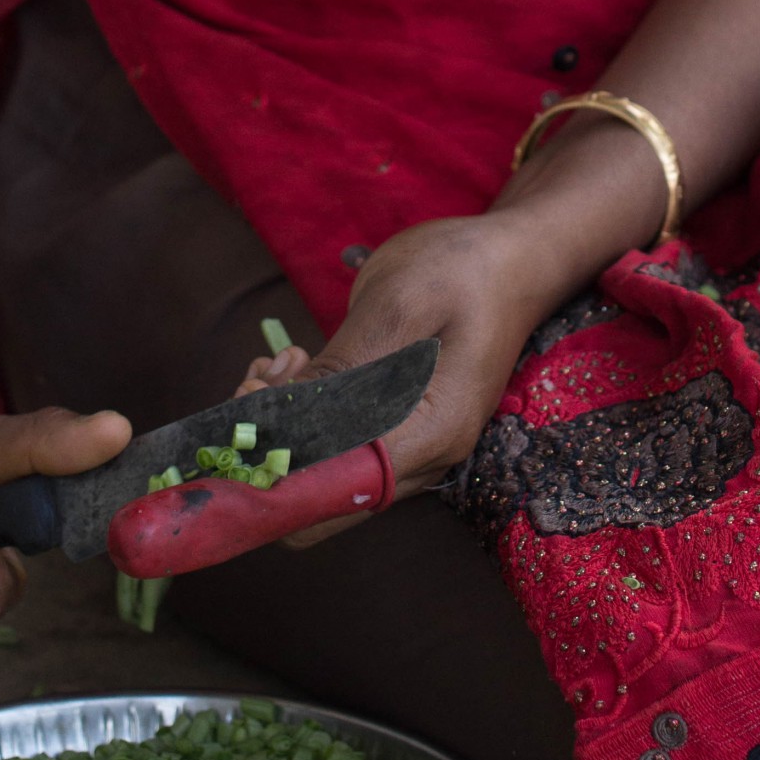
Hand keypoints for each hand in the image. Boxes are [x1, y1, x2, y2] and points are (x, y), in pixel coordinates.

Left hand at [237, 211, 552, 536]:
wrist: (513, 258)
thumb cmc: (461, 269)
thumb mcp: (396, 304)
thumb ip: (340, 371)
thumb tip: (276, 430)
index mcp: (428, 437)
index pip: (329, 500)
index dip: (270, 473)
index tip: (245, 414)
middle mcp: (422, 459)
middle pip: (320, 490)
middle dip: (273, 438)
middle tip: (266, 373)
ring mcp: (413, 447)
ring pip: (324, 467)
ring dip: (285, 420)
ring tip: (285, 360)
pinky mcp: (401, 428)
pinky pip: (340, 441)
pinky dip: (306, 409)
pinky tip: (300, 365)